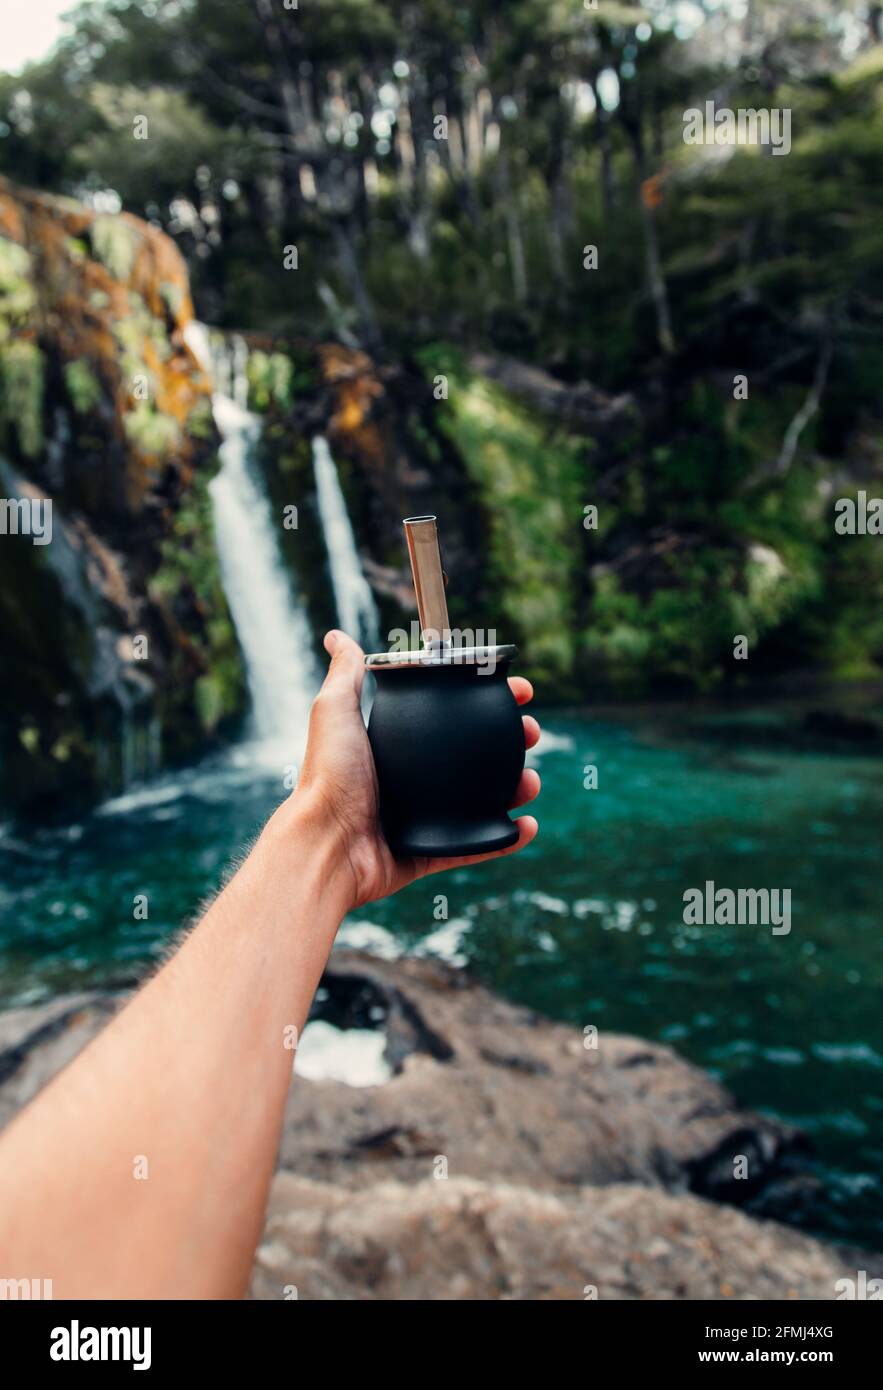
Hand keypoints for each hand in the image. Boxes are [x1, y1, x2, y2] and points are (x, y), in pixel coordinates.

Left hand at [292, 629, 539, 908]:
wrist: (326, 843)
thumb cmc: (327, 778)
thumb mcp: (335, 713)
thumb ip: (344, 675)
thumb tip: (337, 635)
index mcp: (396, 747)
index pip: (450, 717)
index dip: (485, 700)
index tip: (516, 690)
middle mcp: (411, 781)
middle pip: (474, 756)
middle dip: (510, 742)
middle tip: (530, 733)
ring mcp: (424, 818)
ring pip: (482, 800)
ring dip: (515, 787)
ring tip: (531, 780)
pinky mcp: (432, 851)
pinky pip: (477, 844)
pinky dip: (506, 837)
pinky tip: (527, 824)